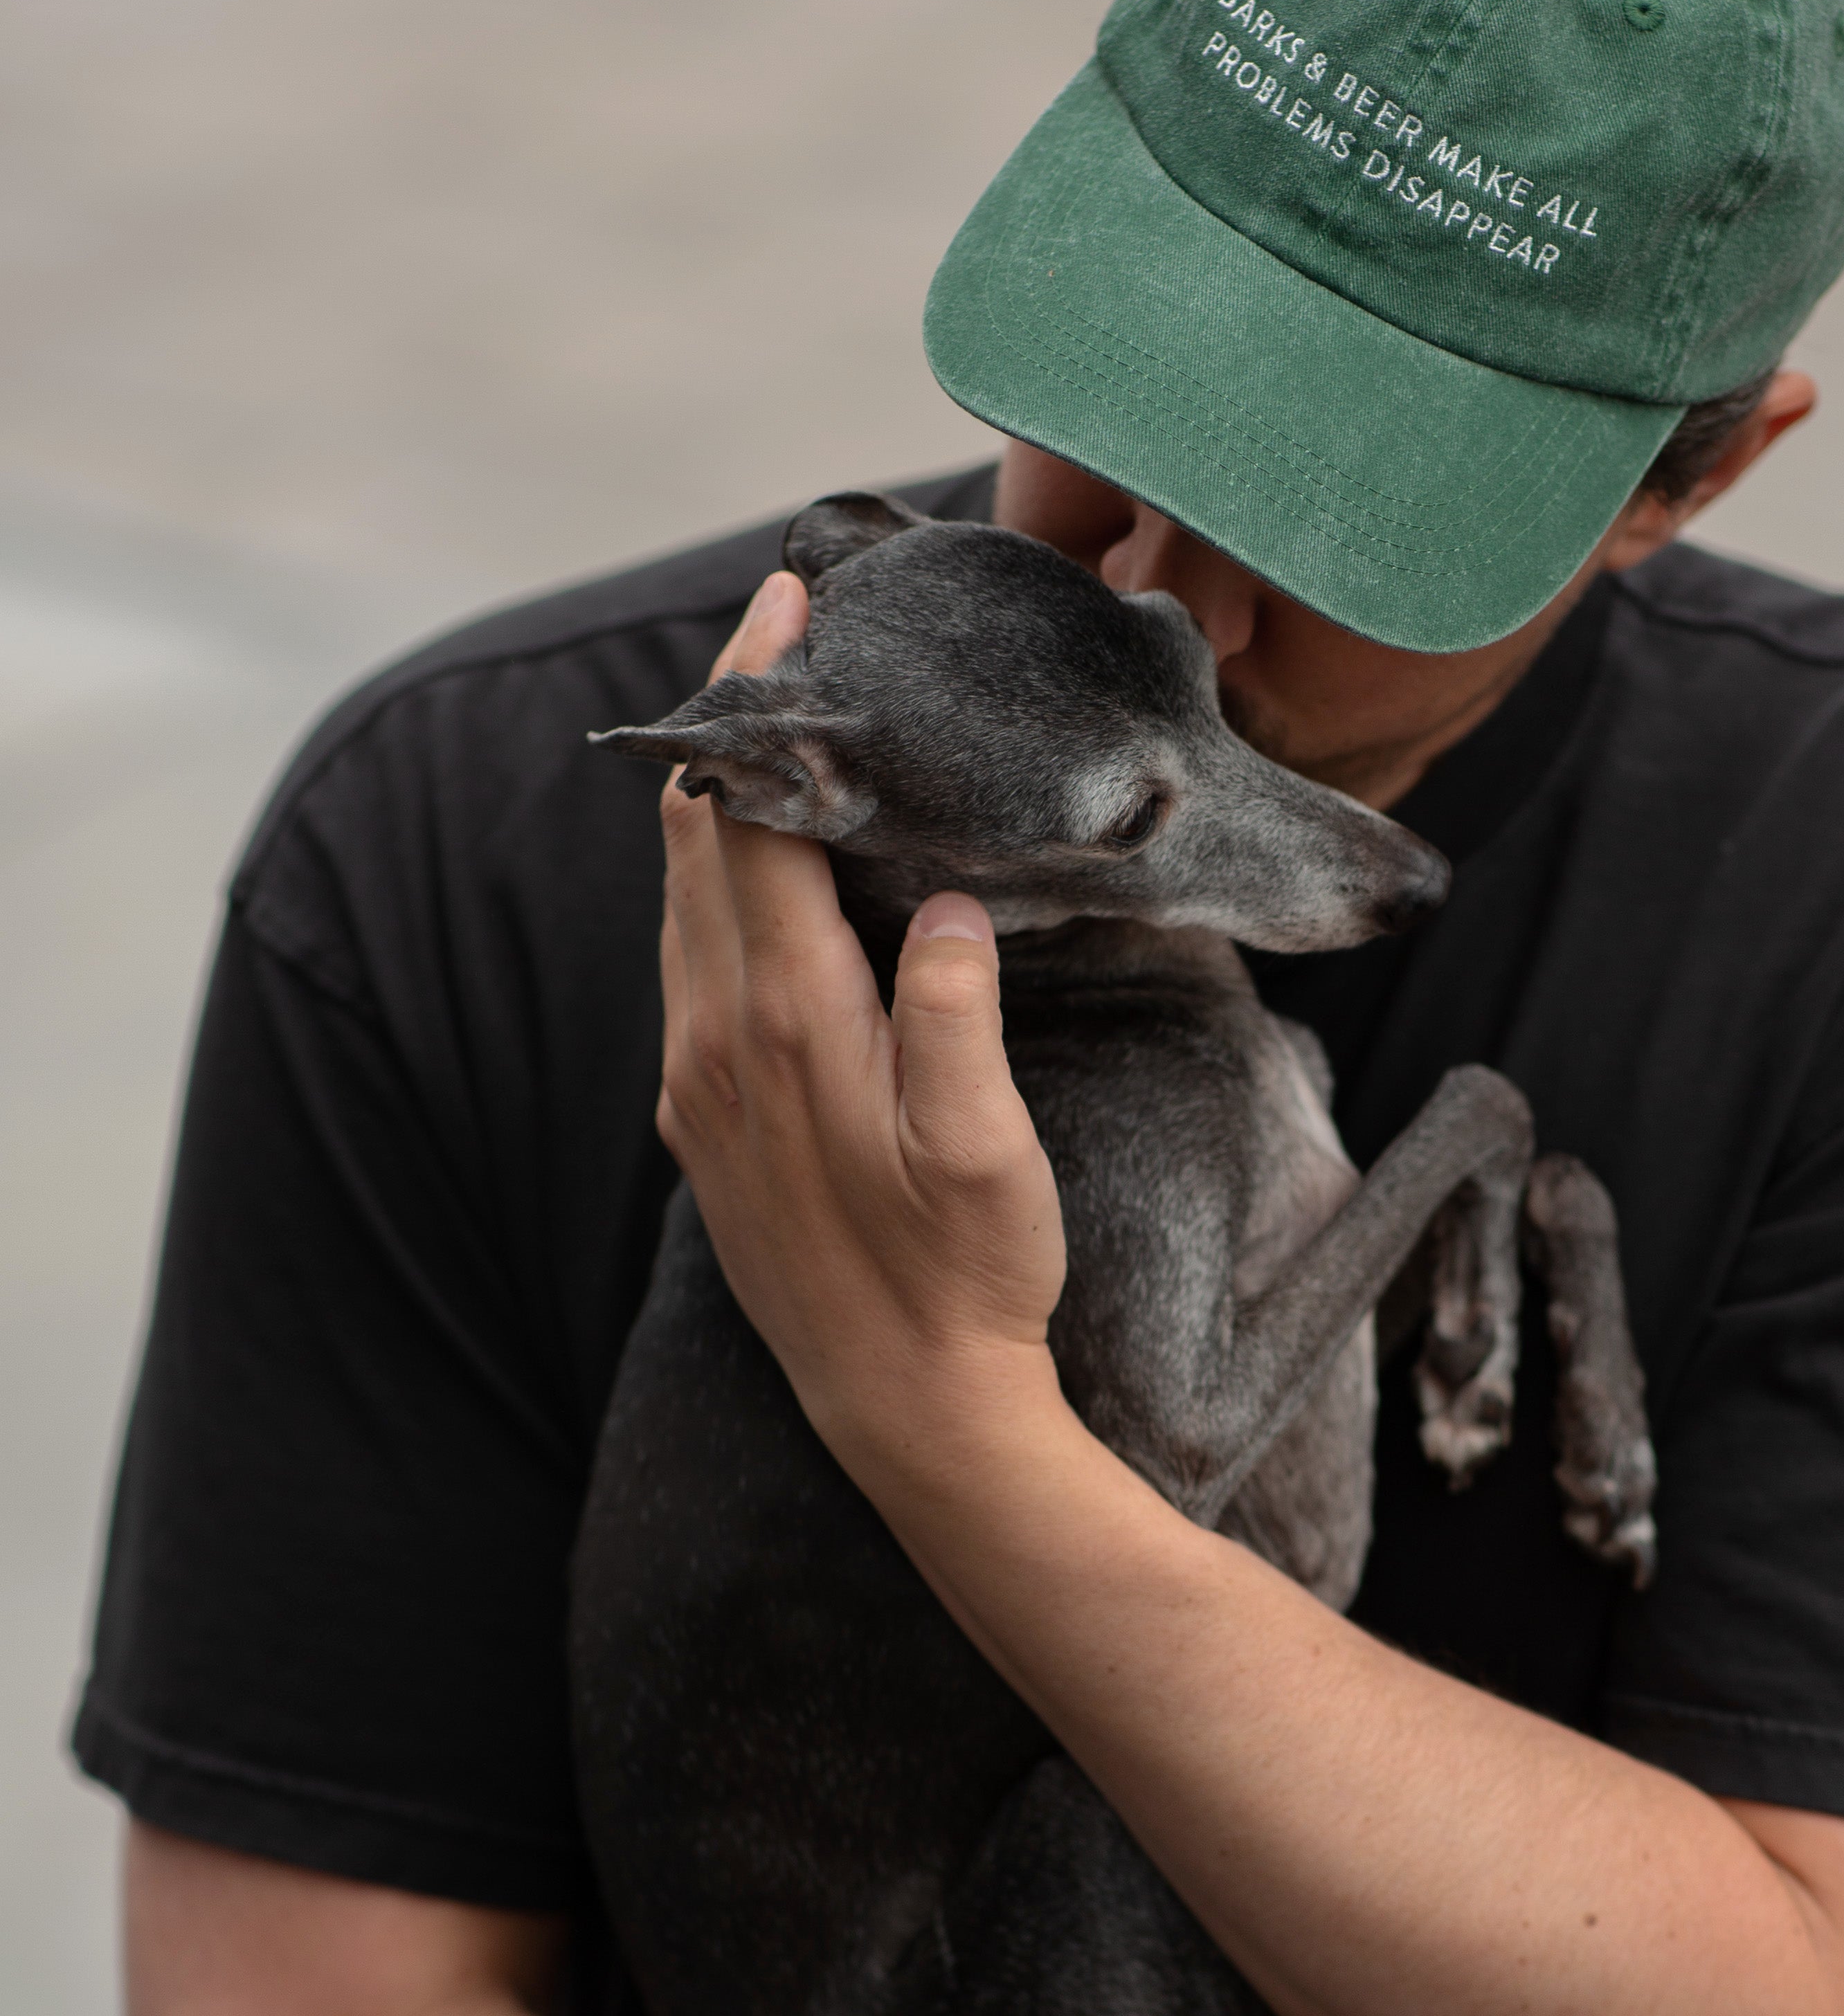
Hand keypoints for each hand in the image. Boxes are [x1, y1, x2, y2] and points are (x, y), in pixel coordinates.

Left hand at [655, 571, 1070, 1486]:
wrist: (906, 1414)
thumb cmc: (964, 1280)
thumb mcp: (986, 1152)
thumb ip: (954, 1018)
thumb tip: (942, 900)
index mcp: (783, 1025)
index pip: (747, 824)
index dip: (762, 705)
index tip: (786, 601)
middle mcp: (715, 1041)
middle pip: (695, 842)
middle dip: (733, 725)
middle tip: (784, 629)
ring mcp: (697, 1083)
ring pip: (684, 899)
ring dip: (720, 802)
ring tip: (777, 723)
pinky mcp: (704, 1120)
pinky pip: (692, 960)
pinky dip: (718, 881)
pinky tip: (766, 867)